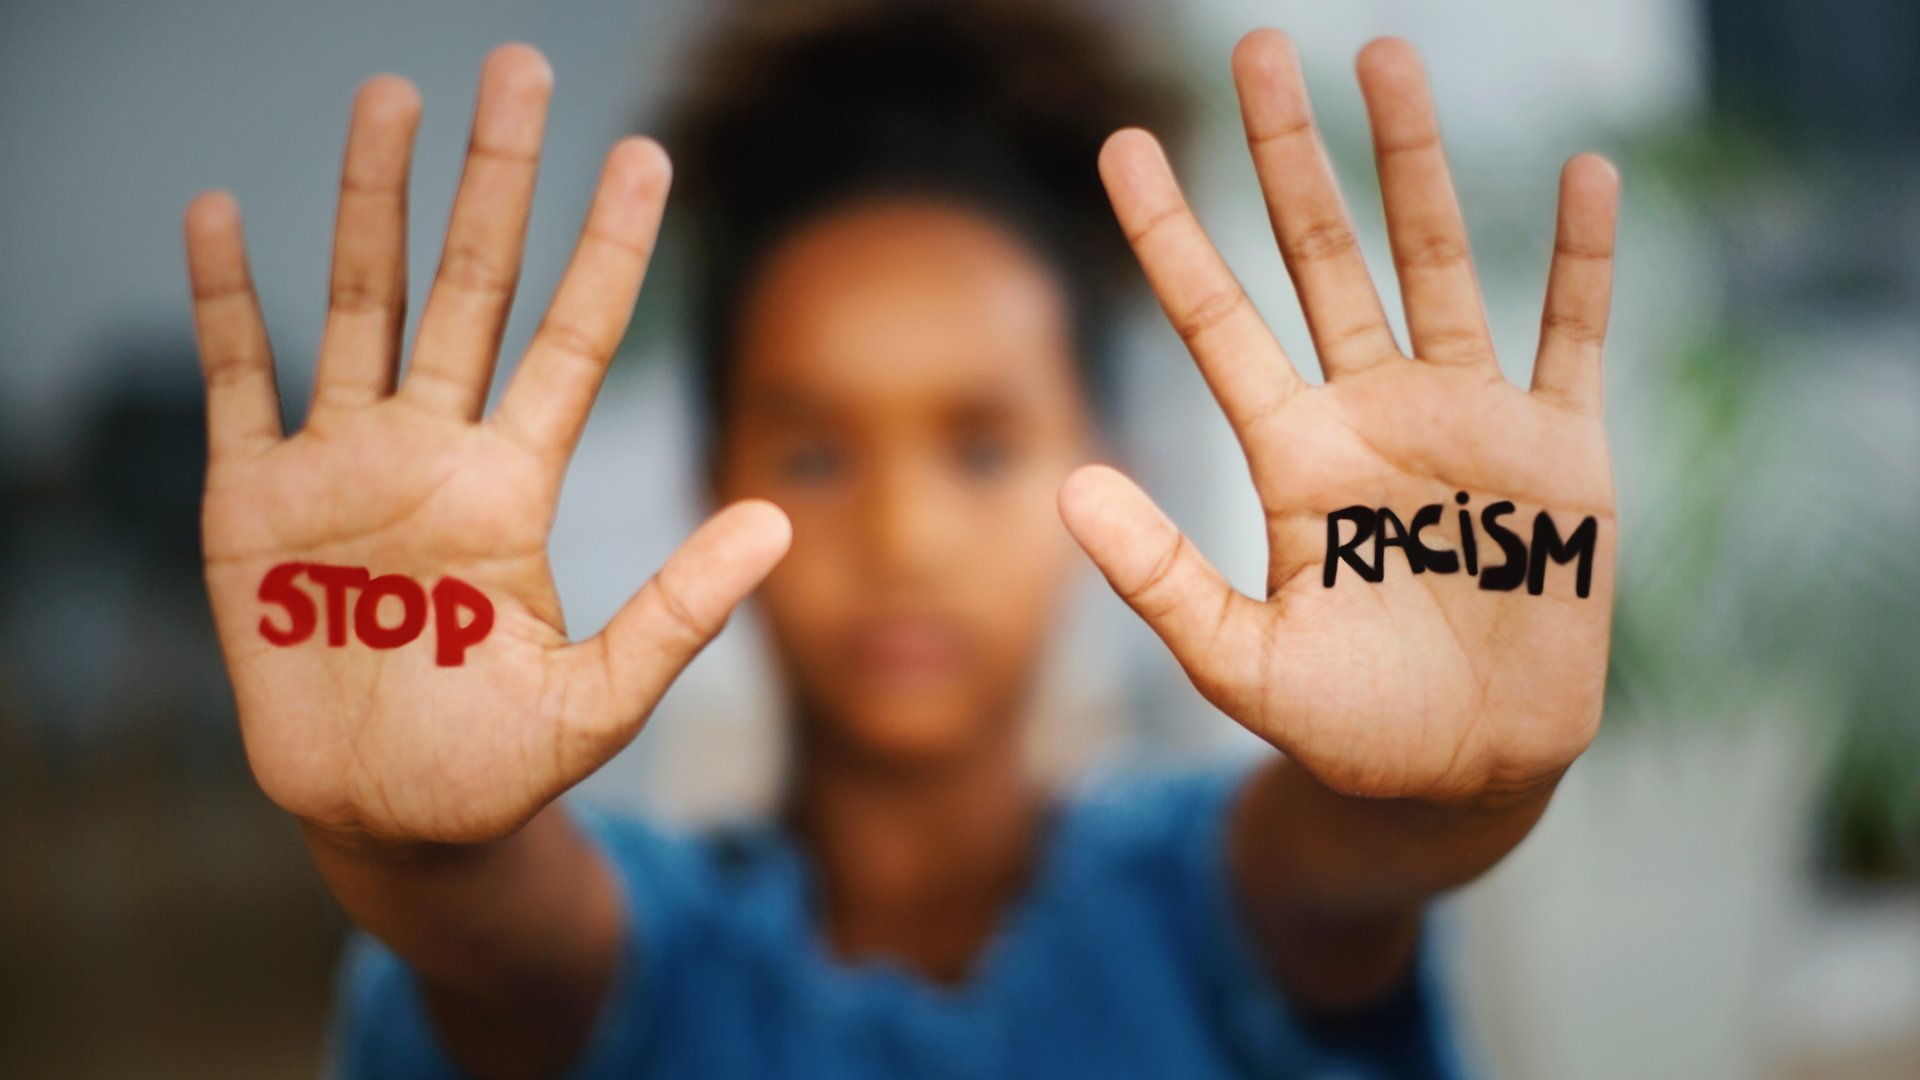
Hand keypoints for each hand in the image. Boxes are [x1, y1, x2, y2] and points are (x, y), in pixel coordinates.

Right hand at [185, 45, 788, 845]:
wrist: (386, 819)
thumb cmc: (500, 767)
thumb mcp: (600, 699)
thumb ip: (679, 612)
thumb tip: (779, 521)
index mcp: (515, 487)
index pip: (574, 339)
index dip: (609, 249)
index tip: (647, 154)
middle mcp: (435, 454)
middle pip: (472, 287)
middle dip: (495, 180)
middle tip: (519, 67)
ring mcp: (342, 467)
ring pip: (360, 305)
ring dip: (370, 202)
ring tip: (390, 97)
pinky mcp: (252, 502)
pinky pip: (237, 382)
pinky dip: (224, 303)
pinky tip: (221, 217)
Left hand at [1061, 33, 1617, 805]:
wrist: (1460, 774)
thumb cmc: (1343, 727)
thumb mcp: (1239, 663)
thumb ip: (1159, 577)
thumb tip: (1065, 485)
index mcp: (1291, 456)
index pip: (1216, 319)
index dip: (1169, 232)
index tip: (1122, 142)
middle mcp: (1370, 415)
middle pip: (1320, 257)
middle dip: (1289, 156)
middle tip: (1257, 49)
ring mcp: (1467, 423)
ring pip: (1434, 266)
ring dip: (1414, 166)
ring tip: (1385, 58)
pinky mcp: (1562, 456)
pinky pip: (1576, 338)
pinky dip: (1581, 263)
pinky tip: (1583, 177)